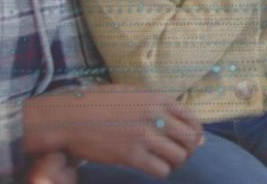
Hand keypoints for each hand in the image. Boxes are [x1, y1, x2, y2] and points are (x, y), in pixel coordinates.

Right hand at [23, 85, 204, 179]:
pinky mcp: (131, 156)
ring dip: (175, 163)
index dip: (195, 134)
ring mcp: (144, 136)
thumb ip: (160, 106)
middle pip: (190, 139)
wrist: (70, 116)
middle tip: (177, 156)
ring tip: (165, 163)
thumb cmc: (101, 104)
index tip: (190, 142)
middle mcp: (156, 116)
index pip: (193, 119)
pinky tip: (153, 169)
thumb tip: (188, 127)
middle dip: (188, 151)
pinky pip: (161, 170)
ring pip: (179, 157)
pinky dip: (162, 172)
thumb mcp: (134, 95)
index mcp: (158, 98)